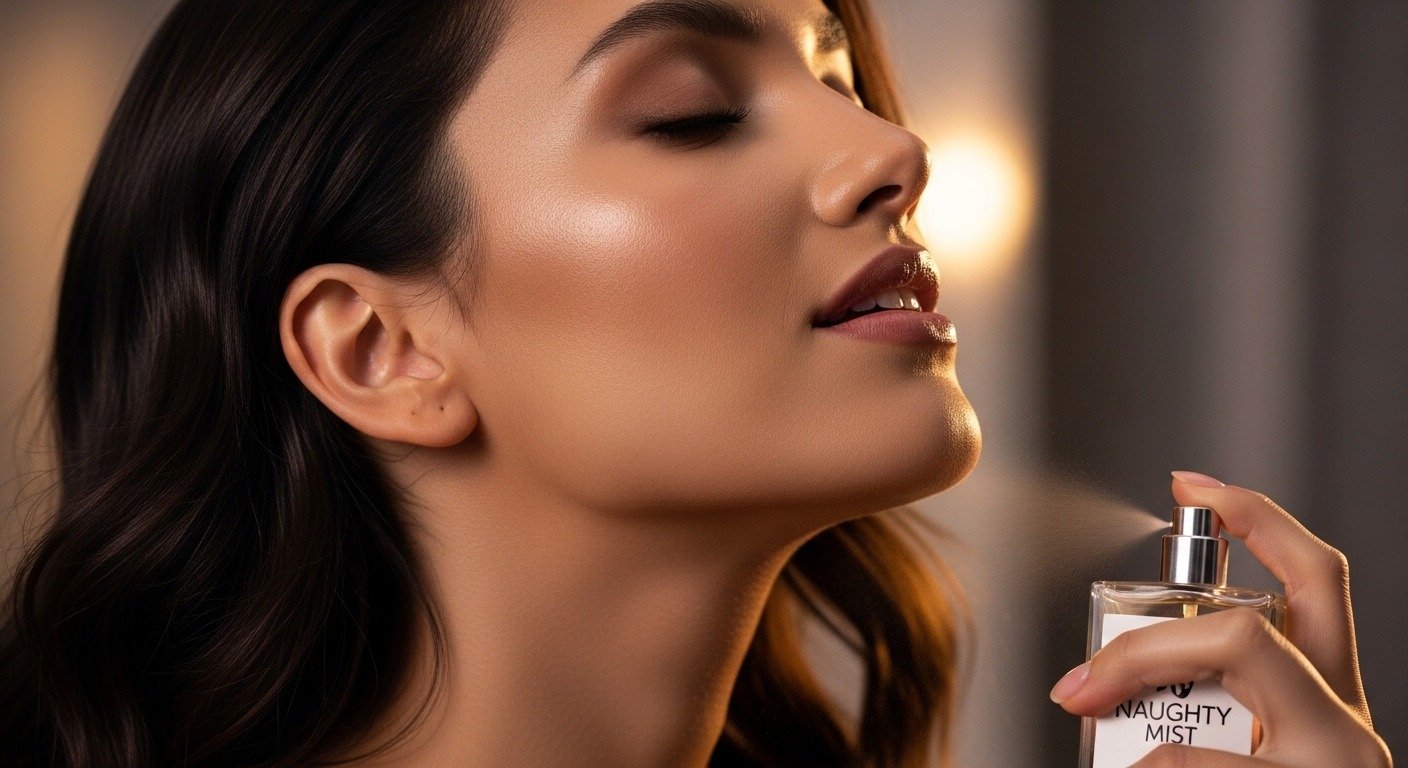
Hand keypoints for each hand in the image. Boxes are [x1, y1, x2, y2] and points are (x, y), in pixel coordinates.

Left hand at [1048, 471, 1392, 766]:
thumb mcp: (1258, 747)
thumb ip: (1209, 705)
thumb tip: (1105, 681)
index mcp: (1332, 704)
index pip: (1319, 581)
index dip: (1259, 518)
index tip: (1190, 484)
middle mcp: (1346, 733)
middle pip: (1248, 635)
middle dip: (1148, 645)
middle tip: (1083, 681)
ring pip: (1199, 738)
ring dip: (1135, 755)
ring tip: (1104, 747)